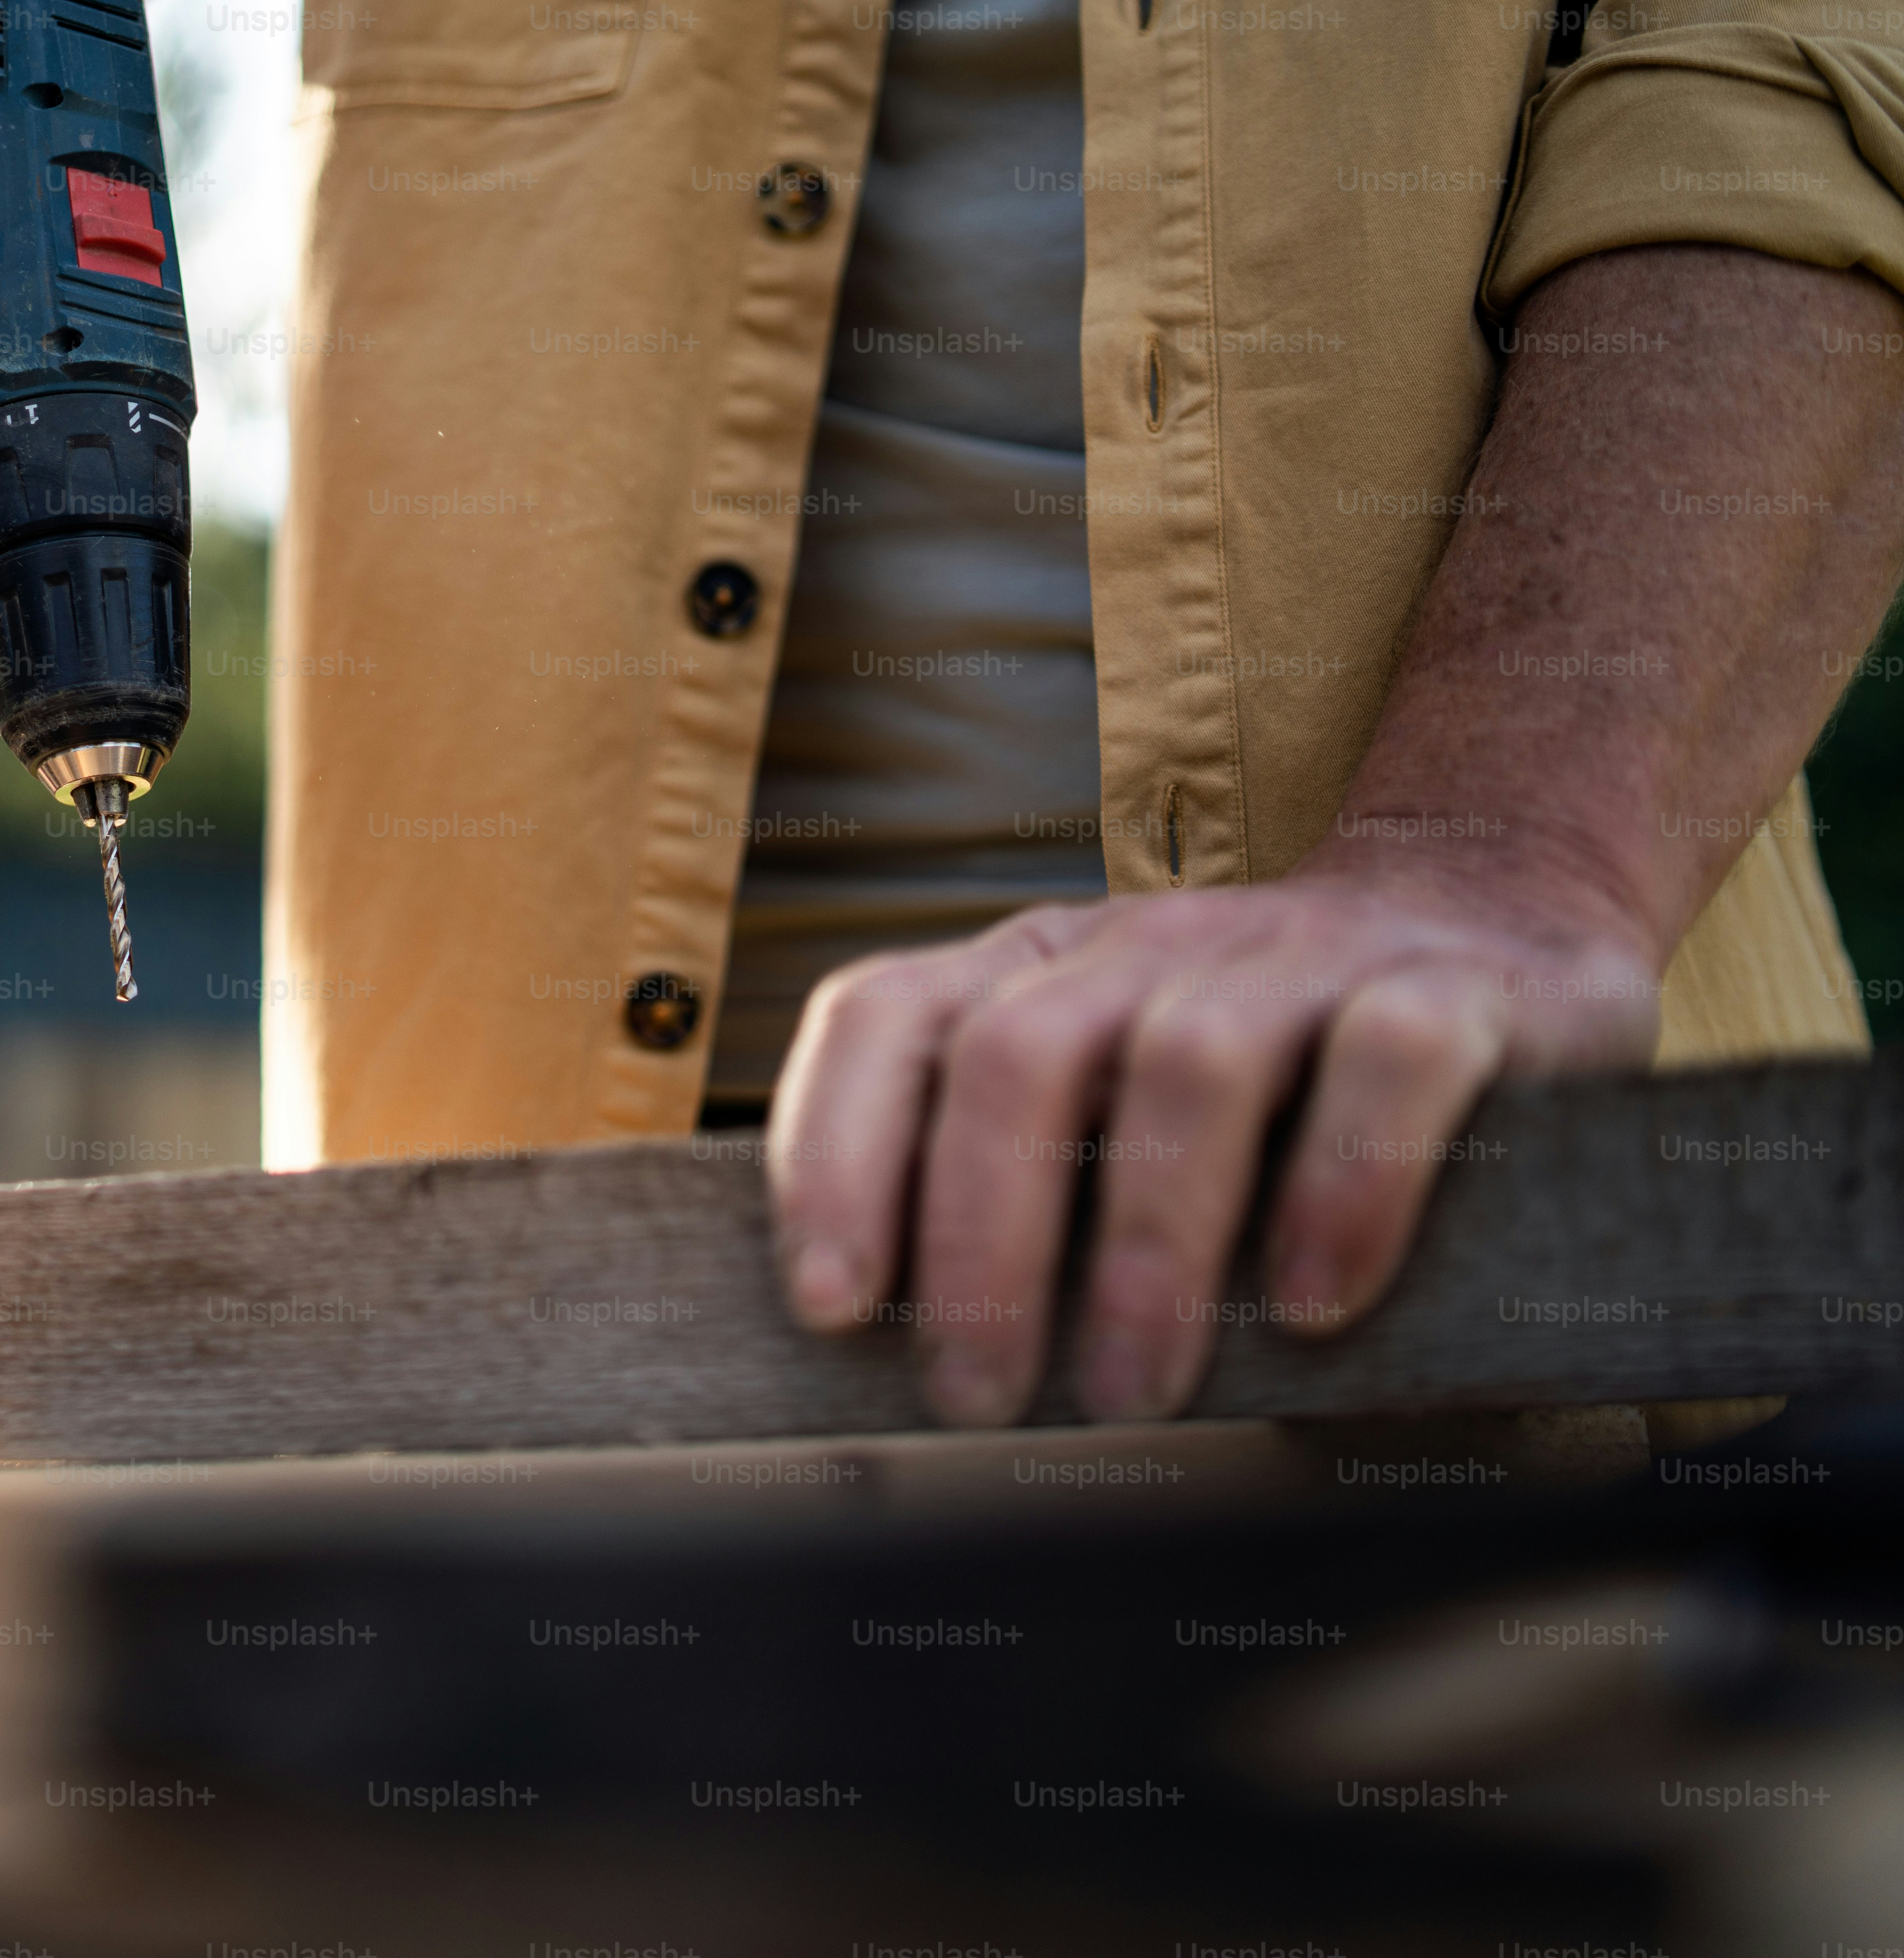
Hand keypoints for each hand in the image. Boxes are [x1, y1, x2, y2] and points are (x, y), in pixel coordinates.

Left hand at [763, 863, 1660, 1425]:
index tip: (829, 1305)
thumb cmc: (1266, 1080)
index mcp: (1038, 970)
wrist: (1486, 921)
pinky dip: (1343, 1189)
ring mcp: (1299, 953)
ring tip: (1130, 1390)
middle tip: (976, 1394)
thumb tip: (920, 1373)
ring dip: (1146, 1247)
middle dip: (980, 1238)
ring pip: (1188, 1065)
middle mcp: (1147, 944)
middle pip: (1017, 1056)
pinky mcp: (1449, 989)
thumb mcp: (1114, 1106)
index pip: (884, 1020)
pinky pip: (1384, 1065)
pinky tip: (1312, 1308)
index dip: (833, 1152)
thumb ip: (1027, 1190)